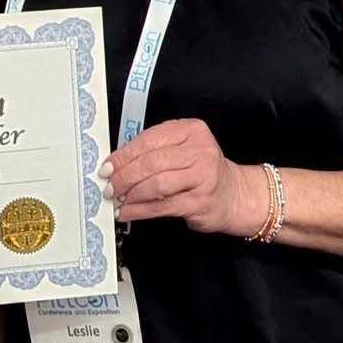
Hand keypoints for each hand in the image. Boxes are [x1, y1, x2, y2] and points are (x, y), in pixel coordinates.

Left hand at [106, 119, 256, 234]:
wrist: (234, 195)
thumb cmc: (202, 172)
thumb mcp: (183, 149)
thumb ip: (154, 151)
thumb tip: (117, 164)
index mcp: (191, 131)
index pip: (150, 140)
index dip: (124, 155)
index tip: (108, 166)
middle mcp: (200, 151)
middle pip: (151, 162)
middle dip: (124, 176)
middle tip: (109, 185)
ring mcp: (202, 177)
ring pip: (156, 184)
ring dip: (131, 193)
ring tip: (118, 199)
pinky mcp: (199, 202)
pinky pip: (161, 206)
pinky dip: (139, 210)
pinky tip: (128, 212)